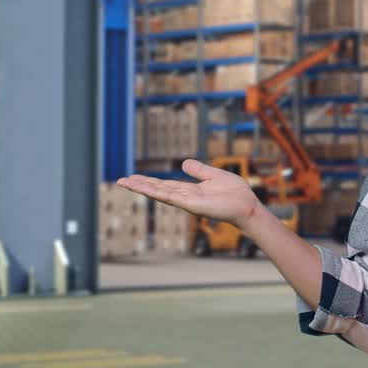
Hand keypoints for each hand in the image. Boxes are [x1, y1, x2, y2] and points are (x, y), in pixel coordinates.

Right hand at [117, 159, 262, 229]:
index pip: (165, 185)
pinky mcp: (190, 205)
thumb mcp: (214, 175)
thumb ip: (199, 170)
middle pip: (158, 189)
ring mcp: (186, 201)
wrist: (246, 205)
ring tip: (124, 183)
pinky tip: (143, 188)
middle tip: (121, 180)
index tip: (134, 177)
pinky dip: (156, 192)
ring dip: (142, 188)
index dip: (149, 181)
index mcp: (190, 190)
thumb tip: (184, 163)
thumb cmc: (235, 193)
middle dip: (140, 185)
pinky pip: (170, 197)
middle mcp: (185, 197)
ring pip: (159, 193)